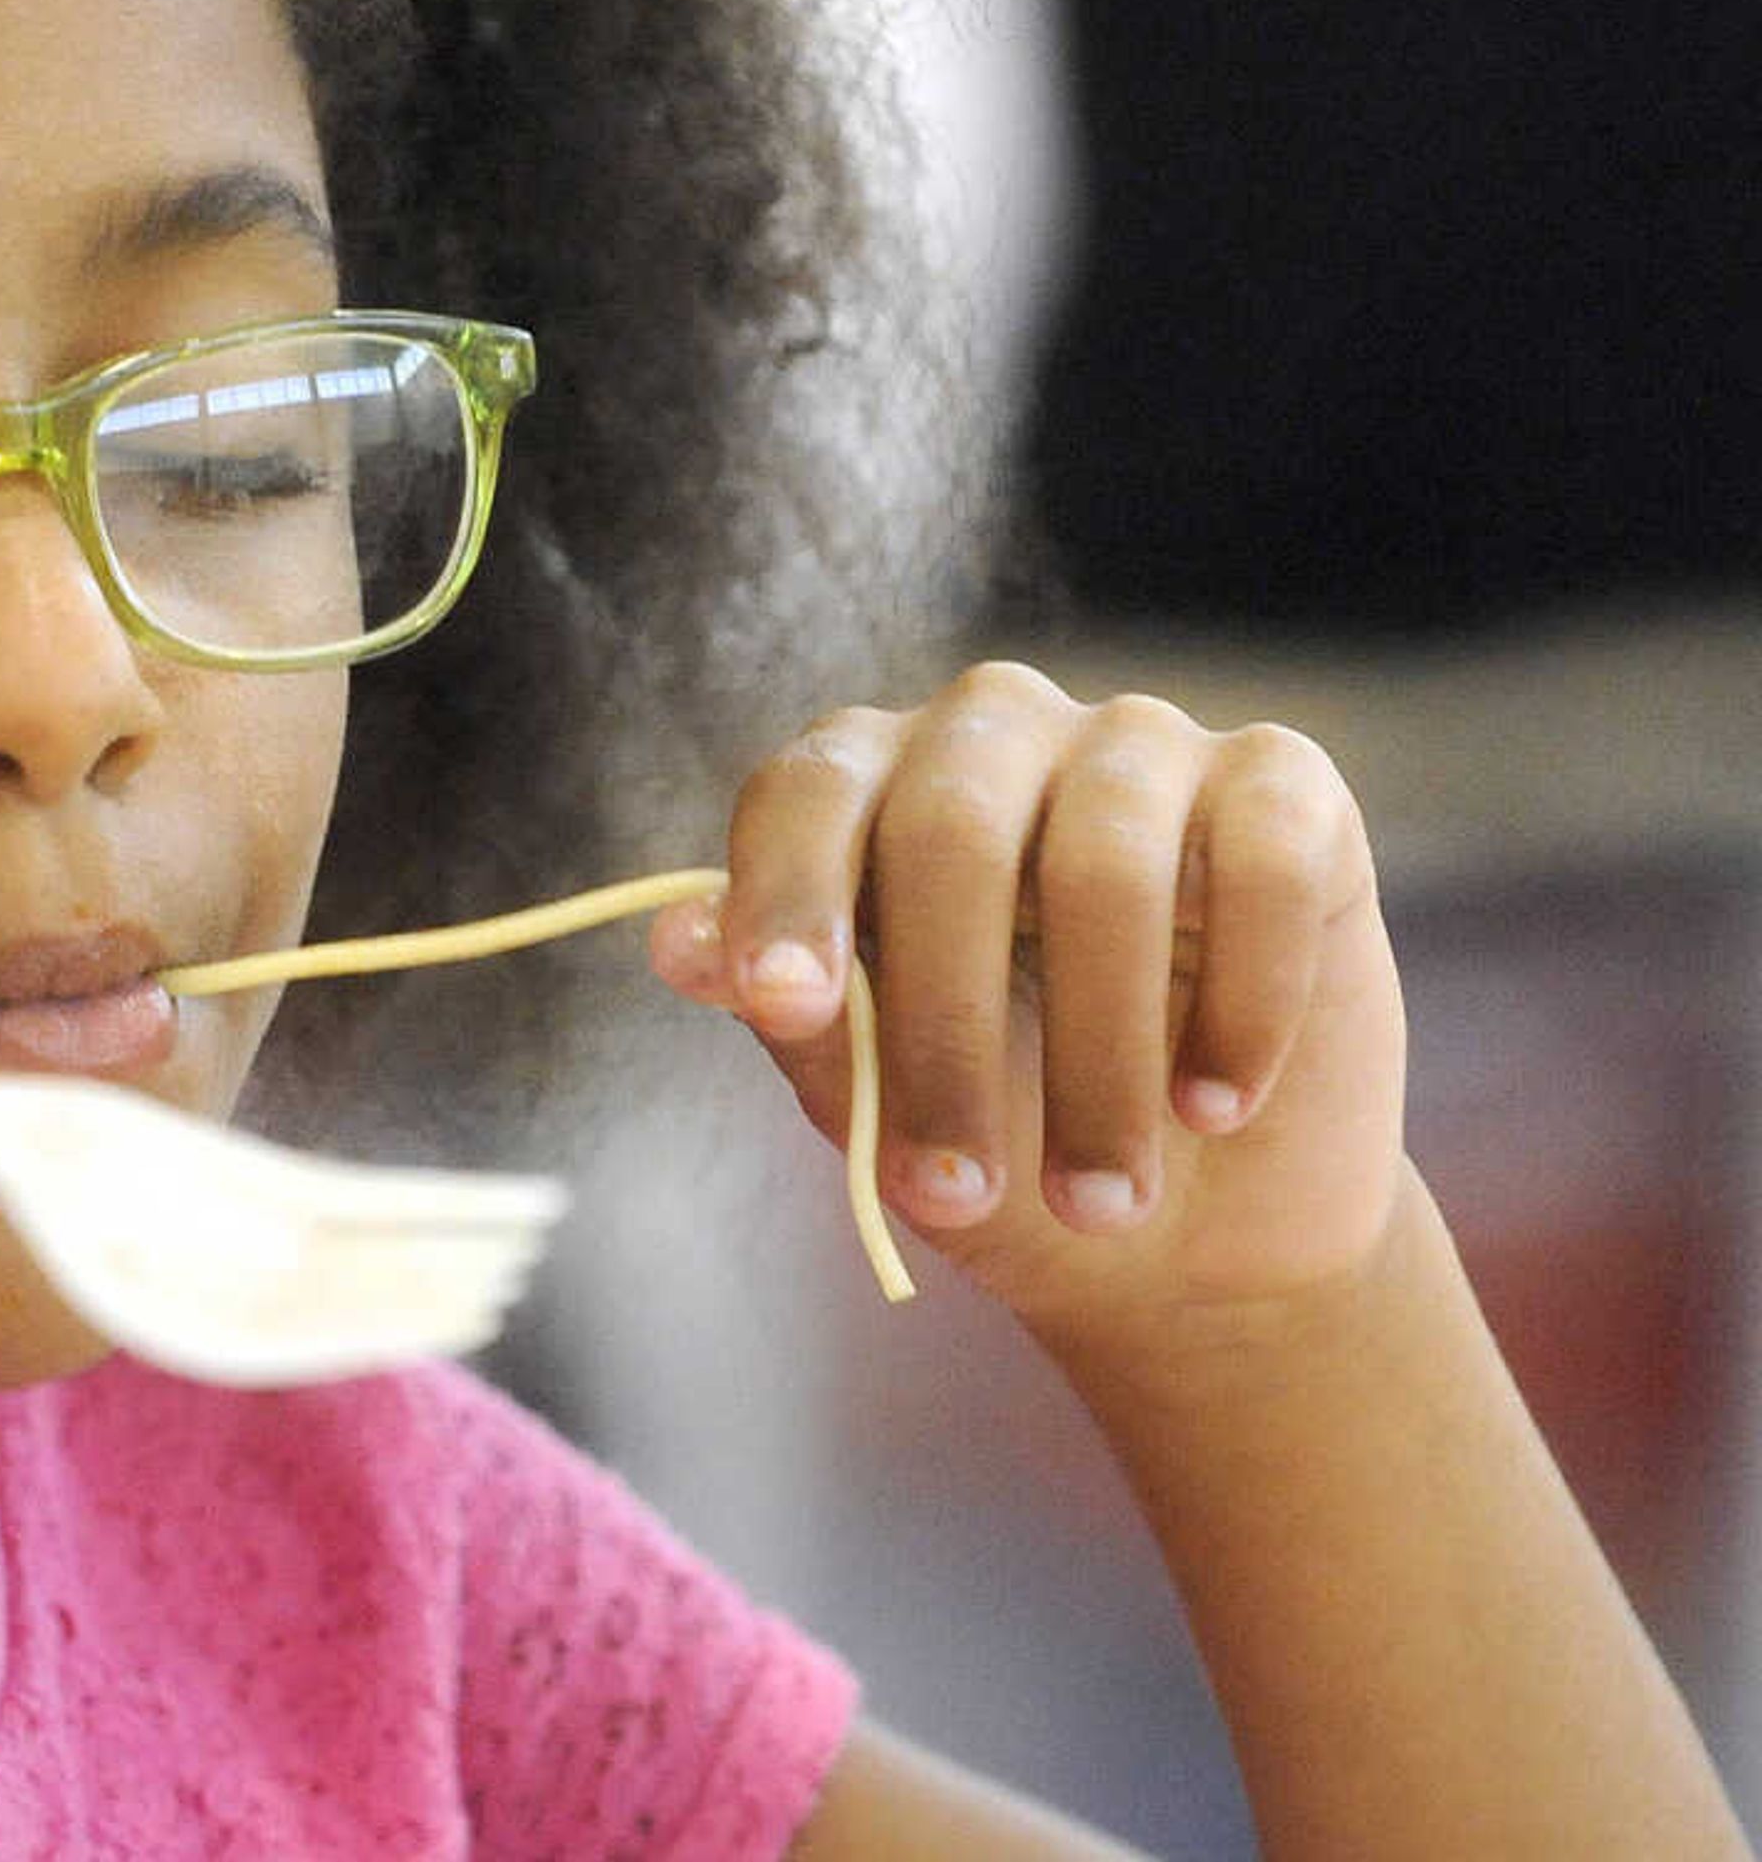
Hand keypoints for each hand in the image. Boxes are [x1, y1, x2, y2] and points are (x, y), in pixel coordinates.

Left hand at [650, 661, 1407, 1351]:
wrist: (1190, 1232)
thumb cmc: (1000, 1143)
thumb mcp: (876, 1100)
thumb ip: (795, 1013)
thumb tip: (677, 942)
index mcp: (868, 785)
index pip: (806, 794)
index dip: (787, 893)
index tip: (785, 1008)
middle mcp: (994, 732)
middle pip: (949, 829)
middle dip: (944, 1030)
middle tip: (951, 1195)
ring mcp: (1140, 745)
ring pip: (1107, 866)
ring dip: (1098, 1065)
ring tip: (1099, 1203)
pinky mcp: (1286, 788)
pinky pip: (1263, 861)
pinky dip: (1243, 1003)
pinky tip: (1217, 1106)